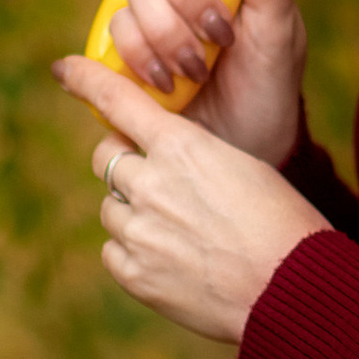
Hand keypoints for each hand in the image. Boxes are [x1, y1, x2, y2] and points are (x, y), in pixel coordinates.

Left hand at [54, 52, 325, 343]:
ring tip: (179, 231)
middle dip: (123, 162)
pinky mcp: (135, 275)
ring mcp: (139, 231)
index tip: (66, 69)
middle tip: (154, 179)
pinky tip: (172, 260)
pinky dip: (134, 252)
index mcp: (182, 146)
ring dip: (133, 211)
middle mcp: (151, 183)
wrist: (292, 289)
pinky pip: (113, 251)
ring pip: (111, 207)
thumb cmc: (282, 223)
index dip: (87, 79)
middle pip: (106, 157)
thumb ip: (192, 157)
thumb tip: (161, 164)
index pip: (118, 100)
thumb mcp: (243, 167)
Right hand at [102, 0, 308, 166]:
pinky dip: (140, 59)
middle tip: (218, 36)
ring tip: (198, 73)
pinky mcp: (121, 43)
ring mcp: (149, 8)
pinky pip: (113, 29)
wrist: (239, 150)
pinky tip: (167, 85)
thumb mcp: (281, 32)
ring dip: (168, 36)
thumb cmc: (269, 87)